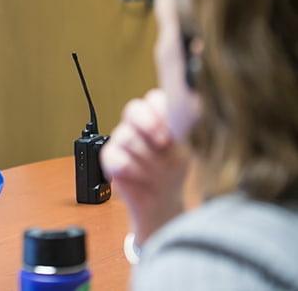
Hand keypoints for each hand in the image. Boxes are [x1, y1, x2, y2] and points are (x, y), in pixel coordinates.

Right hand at [100, 88, 189, 243]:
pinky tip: (142, 176)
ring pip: (127, 137)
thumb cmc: (173, 170)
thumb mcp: (185, 150)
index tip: (172, 125)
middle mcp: (135, 123)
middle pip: (133, 109)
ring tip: (157, 171)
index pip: (153, 99)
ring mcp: (120, 139)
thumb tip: (191, 107)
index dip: (160, 109)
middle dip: (149, 125)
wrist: (160, 200)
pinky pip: (118, 159)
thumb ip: (181, 129)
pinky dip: (133, 170)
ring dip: (146, 157)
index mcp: (155, 115)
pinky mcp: (108, 157)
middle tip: (163, 143)